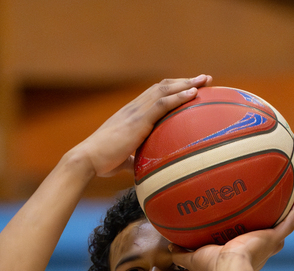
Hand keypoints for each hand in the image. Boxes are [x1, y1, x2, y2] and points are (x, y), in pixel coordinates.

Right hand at [72, 76, 212, 177]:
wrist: (88, 158)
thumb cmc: (101, 161)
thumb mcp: (121, 158)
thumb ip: (132, 159)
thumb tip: (139, 168)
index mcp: (131, 114)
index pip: (155, 95)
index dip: (172, 89)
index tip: (188, 88)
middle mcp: (135, 107)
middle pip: (163, 87)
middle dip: (184, 81)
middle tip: (203, 79)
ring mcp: (137, 111)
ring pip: (165, 90)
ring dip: (187, 84)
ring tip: (204, 80)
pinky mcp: (138, 120)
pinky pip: (162, 104)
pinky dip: (179, 97)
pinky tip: (193, 94)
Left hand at [169, 201, 293, 270]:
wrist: (228, 270)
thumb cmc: (213, 268)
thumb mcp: (194, 258)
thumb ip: (182, 253)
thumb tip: (168, 246)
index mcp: (242, 258)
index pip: (247, 250)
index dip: (248, 243)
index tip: (247, 237)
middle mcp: (257, 252)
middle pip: (267, 242)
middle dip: (269, 234)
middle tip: (271, 222)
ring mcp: (267, 245)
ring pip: (280, 232)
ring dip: (285, 221)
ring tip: (290, 208)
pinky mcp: (272, 239)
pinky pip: (287, 224)